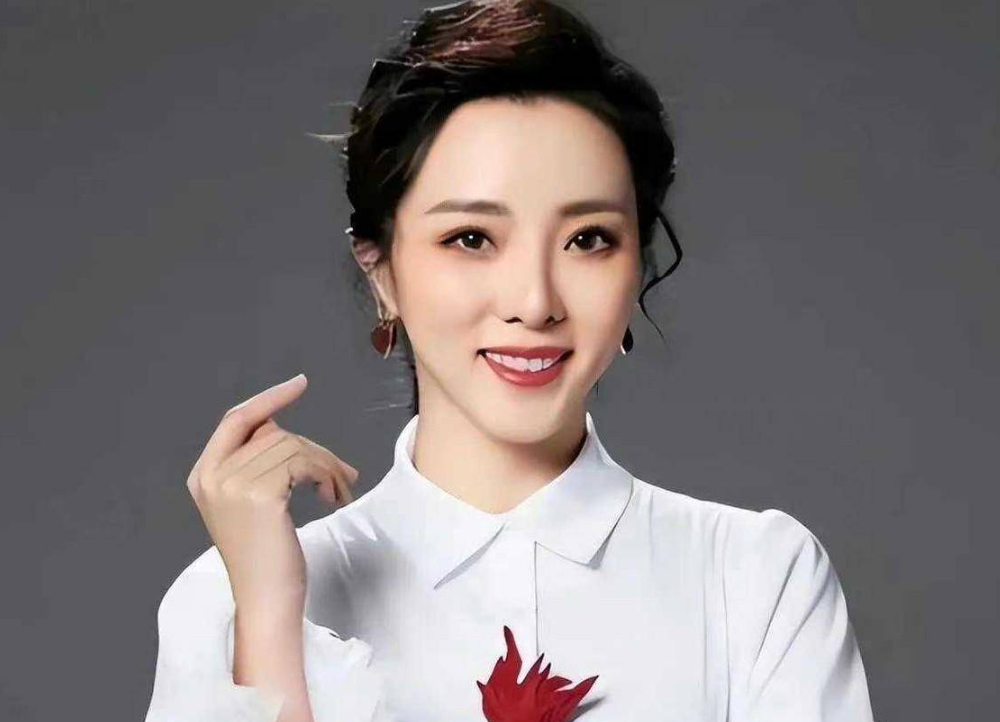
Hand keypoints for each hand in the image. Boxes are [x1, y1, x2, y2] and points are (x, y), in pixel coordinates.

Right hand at [185, 373, 358, 611]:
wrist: (267, 599)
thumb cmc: (268, 556)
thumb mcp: (254, 503)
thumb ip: (260, 462)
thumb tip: (282, 424)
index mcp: (203, 475)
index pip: (236, 420)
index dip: (268, 399)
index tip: (299, 383)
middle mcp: (211, 475)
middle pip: (274, 432)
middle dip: (314, 449)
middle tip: (343, 476)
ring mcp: (232, 483)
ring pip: (293, 446)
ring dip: (326, 465)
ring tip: (339, 491)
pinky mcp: (259, 493)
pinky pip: (303, 462)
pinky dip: (326, 475)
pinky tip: (332, 497)